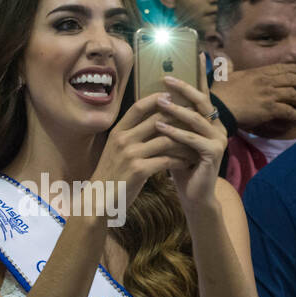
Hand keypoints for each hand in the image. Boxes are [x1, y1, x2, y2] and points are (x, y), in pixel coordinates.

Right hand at [90, 93, 192, 210]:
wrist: (99, 200)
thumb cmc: (111, 175)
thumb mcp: (115, 150)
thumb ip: (130, 136)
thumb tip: (151, 122)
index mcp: (117, 132)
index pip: (138, 107)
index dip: (156, 99)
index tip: (172, 96)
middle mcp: (123, 139)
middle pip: (156, 120)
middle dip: (178, 119)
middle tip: (194, 119)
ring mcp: (130, 154)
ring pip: (165, 140)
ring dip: (184, 143)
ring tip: (196, 145)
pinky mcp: (138, 170)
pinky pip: (166, 160)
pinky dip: (179, 161)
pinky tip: (187, 162)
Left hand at [154, 63, 226, 210]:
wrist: (194, 195)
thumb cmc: (182, 167)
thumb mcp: (175, 140)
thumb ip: (173, 121)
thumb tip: (157, 97)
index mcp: (211, 122)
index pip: (204, 94)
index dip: (200, 76)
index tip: (196, 54)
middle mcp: (218, 128)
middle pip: (202, 102)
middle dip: (184, 88)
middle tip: (166, 77)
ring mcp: (218, 140)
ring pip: (196, 119)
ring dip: (176, 110)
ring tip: (159, 101)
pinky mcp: (213, 154)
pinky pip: (192, 140)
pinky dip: (175, 133)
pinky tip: (160, 127)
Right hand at [209, 62, 295, 132]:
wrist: (219, 108)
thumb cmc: (220, 93)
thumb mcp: (223, 75)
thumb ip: (227, 66)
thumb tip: (222, 57)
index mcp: (257, 72)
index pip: (280, 68)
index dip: (294, 67)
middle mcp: (266, 81)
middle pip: (291, 79)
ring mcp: (269, 95)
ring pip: (292, 94)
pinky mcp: (269, 109)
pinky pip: (287, 111)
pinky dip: (295, 114)